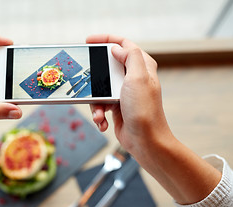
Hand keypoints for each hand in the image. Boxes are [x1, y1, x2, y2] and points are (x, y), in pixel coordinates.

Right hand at [87, 34, 171, 154]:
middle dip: (95, 79)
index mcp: (141, 66)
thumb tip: (117, 47)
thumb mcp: (138, 78)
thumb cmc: (144, 111)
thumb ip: (130, 56)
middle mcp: (133, 78)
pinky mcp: (117, 106)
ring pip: (100, 88)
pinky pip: (100, 104)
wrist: (145, 141)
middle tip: (88, 83)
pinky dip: (99, 114)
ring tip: (100, 114)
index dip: (106, 40)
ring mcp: (124, 93)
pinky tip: (103, 122)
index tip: (89, 41)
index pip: (123, 45)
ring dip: (96, 102)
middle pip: (106, 67)